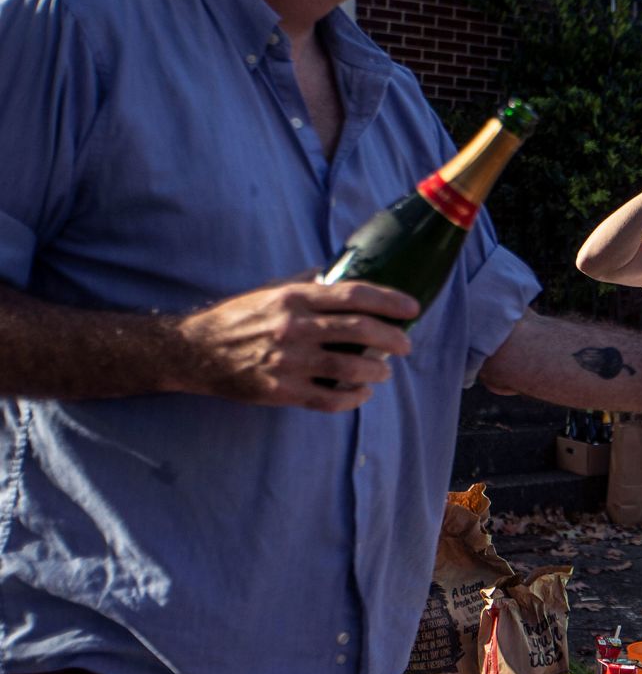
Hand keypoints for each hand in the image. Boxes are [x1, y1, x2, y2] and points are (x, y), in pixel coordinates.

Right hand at [174, 279, 418, 411]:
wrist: (195, 351)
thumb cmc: (239, 317)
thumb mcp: (272, 290)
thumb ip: (309, 283)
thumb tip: (345, 274)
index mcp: (294, 298)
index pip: (354, 294)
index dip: (389, 301)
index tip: (413, 308)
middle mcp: (293, 327)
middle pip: (359, 330)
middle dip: (392, 338)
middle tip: (406, 345)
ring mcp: (288, 362)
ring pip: (349, 368)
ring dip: (376, 370)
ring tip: (384, 371)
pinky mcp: (280, 391)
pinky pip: (328, 399)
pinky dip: (352, 399)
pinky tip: (362, 394)